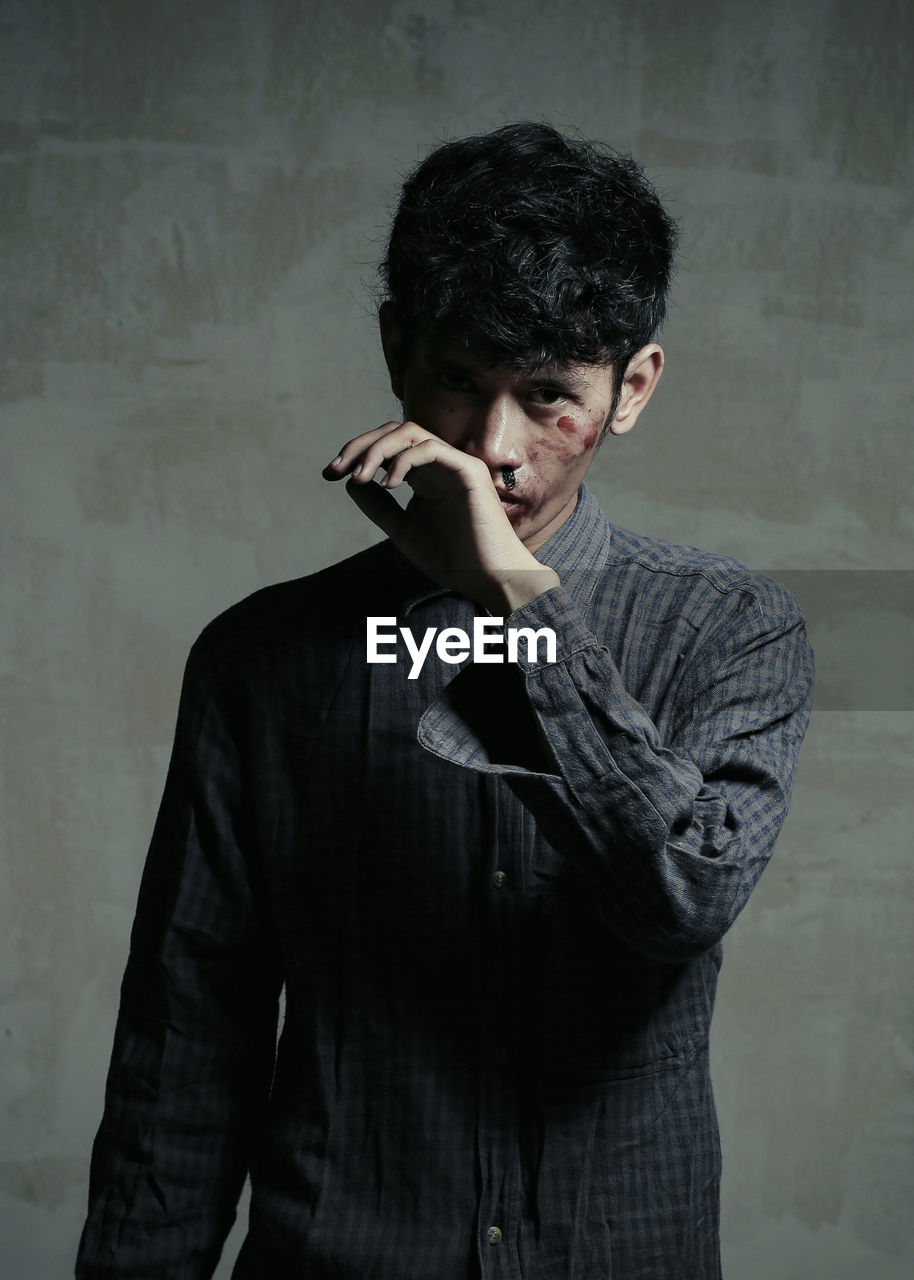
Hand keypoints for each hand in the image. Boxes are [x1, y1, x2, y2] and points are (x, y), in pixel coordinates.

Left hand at [322, 421, 558, 612]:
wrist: (489, 579)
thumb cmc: (454, 560)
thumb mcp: (404, 532)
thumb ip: (380, 508)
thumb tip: (351, 482)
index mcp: (425, 476)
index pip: (387, 447)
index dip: (356, 454)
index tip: (330, 475)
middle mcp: (440, 464)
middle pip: (394, 431)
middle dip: (359, 446)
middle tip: (335, 469)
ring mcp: (455, 464)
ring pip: (410, 432)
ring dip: (378, 449)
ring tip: (360, 477)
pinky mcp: (468, 471)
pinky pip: (431, 448)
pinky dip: (404, 460)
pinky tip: (388, 485)